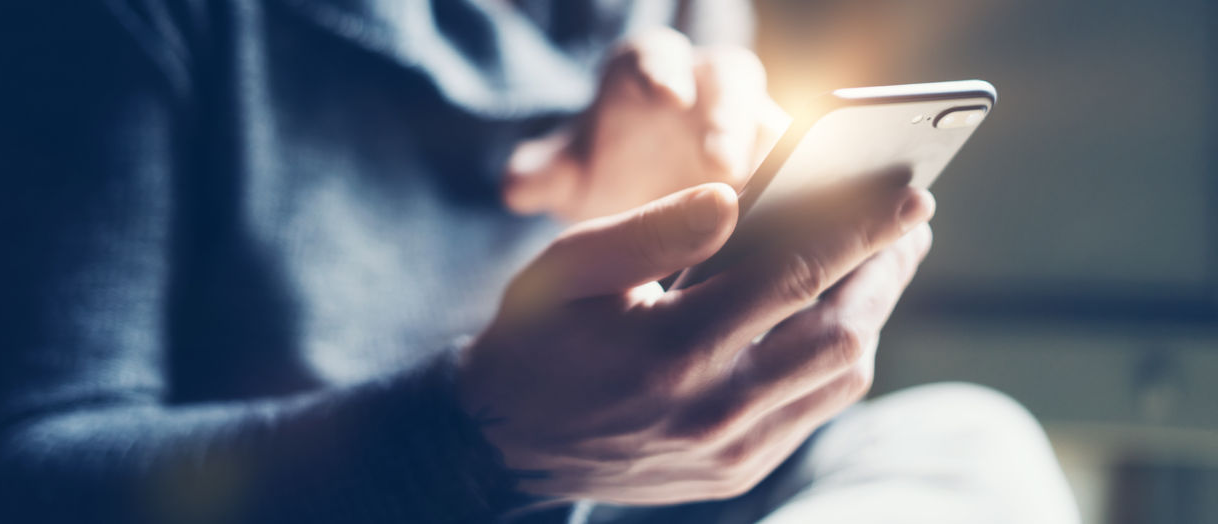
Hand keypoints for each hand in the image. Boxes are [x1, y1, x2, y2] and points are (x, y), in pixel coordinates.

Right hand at [459, 178, 934, 503]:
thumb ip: (653, 229)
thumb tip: (736, 197)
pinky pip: (816, 410)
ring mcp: (731, 450)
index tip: (911, 194)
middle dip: (887, 271)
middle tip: (907, 223)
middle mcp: (713, 410)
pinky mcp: (737, 471)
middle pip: (842, 335)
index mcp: (670, 349)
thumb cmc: (537, 337)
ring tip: (876, 262)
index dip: (862, 230)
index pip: (795, 277)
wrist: (505, 440)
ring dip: (869, 314)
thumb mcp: (570, 267)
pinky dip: (838, 357)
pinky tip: (831, 317)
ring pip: (842, 378)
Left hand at [502, 28, 788, 221]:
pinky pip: (804, 166)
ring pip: (776, 123)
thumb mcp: (564, 176)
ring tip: (779, 203)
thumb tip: (516, 186)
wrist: (636, 207)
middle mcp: (707, 89)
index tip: (664, 96)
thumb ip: (540, 175)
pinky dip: (806, 195)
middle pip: (731, 78)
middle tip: (725, 160)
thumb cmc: (599, 173)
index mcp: (648, 73)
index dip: (662, 70)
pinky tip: (803, 235)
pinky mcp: (783, 162)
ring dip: (779, 159)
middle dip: (730, 113)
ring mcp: (752, 123)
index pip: (656, 55)